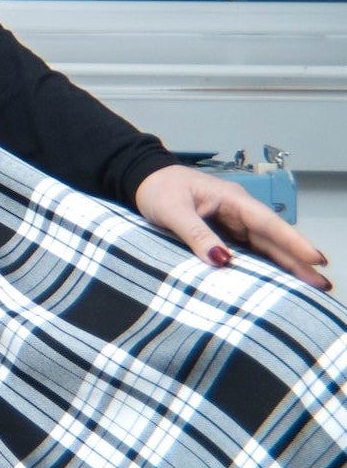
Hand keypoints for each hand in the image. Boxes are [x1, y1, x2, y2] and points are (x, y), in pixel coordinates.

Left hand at [134, 164, 331, 291]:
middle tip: (323, 284)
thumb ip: (195, 233)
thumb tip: (221, 260)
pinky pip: (249, 252)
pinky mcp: (224, 234)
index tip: (315, 258)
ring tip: (312, 287)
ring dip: (287, 266)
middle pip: (273, 239)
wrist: (143, 181)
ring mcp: (233, 223)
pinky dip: (265, 267)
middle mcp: (238, 211)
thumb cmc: (158, 189)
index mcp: (231, 199)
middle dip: (299, 261)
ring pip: (265, 247)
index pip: (267, 223)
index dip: (292, 242)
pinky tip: (279, 282)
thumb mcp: (173, 210)